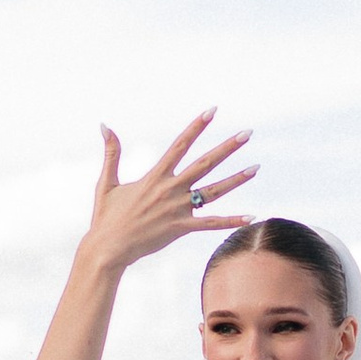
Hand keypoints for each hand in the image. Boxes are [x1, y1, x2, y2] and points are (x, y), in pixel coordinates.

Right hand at [83, 114, 257, 274]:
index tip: (212, 111)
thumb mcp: (107, 182)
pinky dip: (231, 220)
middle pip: (205, 163)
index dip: (197, 126)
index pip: (180, 145)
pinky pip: (211, 223)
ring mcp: (178, 209)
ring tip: (256, 168)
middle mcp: (170, 189)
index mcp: (155, 176)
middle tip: (247, 133)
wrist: (108, 249)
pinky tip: (251, 216)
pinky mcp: (181, 228)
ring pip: (213, 191)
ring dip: (236, 179)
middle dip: (227, 147)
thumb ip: (111, 153)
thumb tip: (104, 125)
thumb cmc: (106, 217)